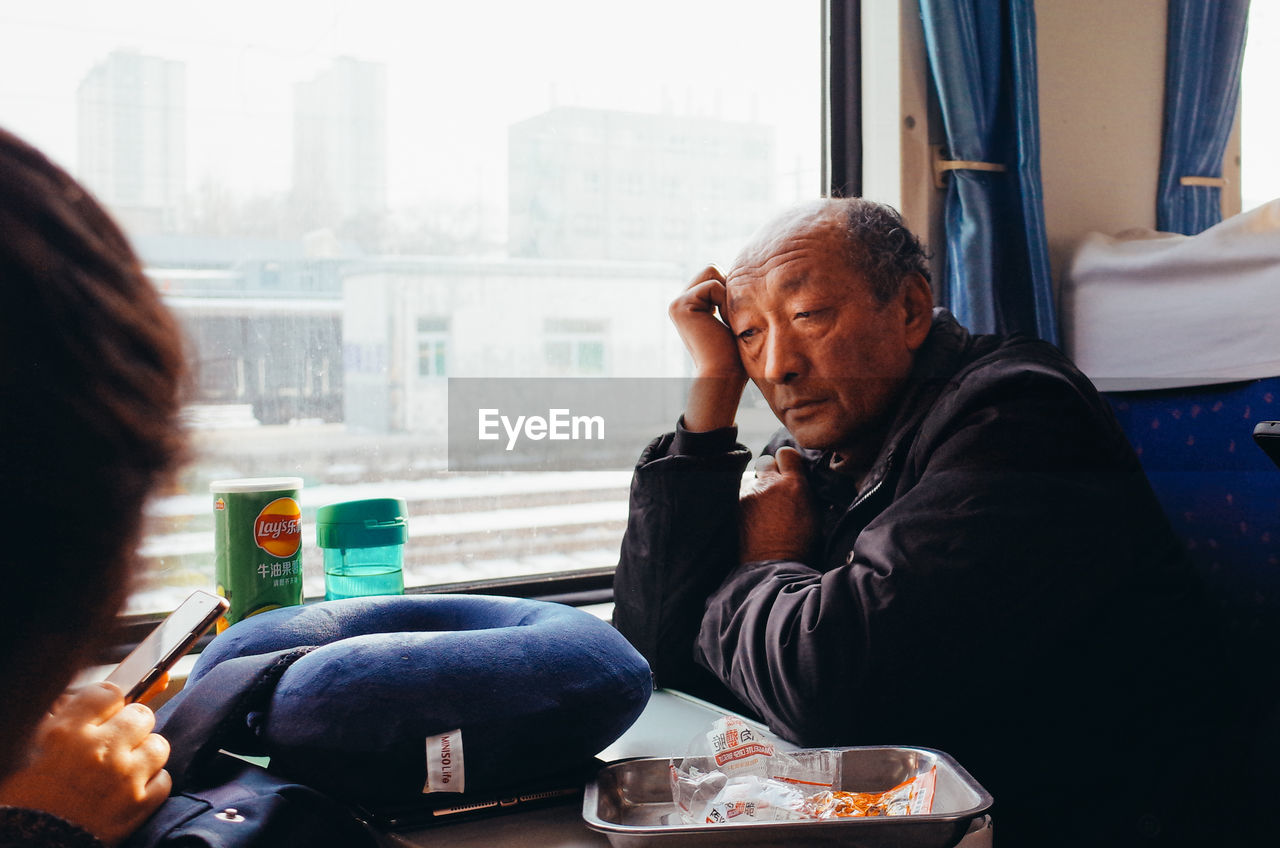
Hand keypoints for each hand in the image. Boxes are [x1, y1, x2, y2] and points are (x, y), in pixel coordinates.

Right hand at [0, 682, 170, 845]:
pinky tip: (130, 789)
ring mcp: (123, 778)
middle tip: (117, 741)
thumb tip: (102, 701)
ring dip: (145, 754)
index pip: (109, 693)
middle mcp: (99, 751)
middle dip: (131, 727)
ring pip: (158, 745)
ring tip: (125, 766)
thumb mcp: (34, 747)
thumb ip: (67, 718)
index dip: (109, 703)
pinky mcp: (138, 805)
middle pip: (141, 715)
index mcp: (66, 733)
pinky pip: (164, 779)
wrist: (31, 844)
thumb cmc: (27, 797)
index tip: (106, 713)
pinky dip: (151, 784)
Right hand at [669, 265, 747, 430]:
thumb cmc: (735, 355)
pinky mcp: (680, 305)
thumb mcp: (734, 319)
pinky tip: (721, 324)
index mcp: (690, 306)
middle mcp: (680, 302)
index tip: (733, 318)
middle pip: (712, 269)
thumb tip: (742, 273)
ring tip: (725, 321)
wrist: (724, 374)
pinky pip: (713, 285)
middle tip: (730, 319)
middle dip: (728, 289)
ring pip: (712, 272)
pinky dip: (724, 303)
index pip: (715, 275)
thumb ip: (730, 296)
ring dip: (726, 295)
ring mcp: (677, 303)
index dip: (731, 290)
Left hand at [739, 447, 818, 563]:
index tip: (788, 470)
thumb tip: (798, 479)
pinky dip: (748, 500)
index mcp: (794, 484)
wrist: (775, 562)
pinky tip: (755, 514)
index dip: (786, 461)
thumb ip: (803, 489)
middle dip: (769, 471)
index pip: (786, 453)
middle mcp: (770, 484)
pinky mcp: (738, 504)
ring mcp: (751, 493)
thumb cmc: (800, 542)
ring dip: (757, 487)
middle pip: (765, 462)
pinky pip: (743, 493)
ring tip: (764, 505)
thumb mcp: (813, 512)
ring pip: (752, 478)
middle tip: (774, 487)